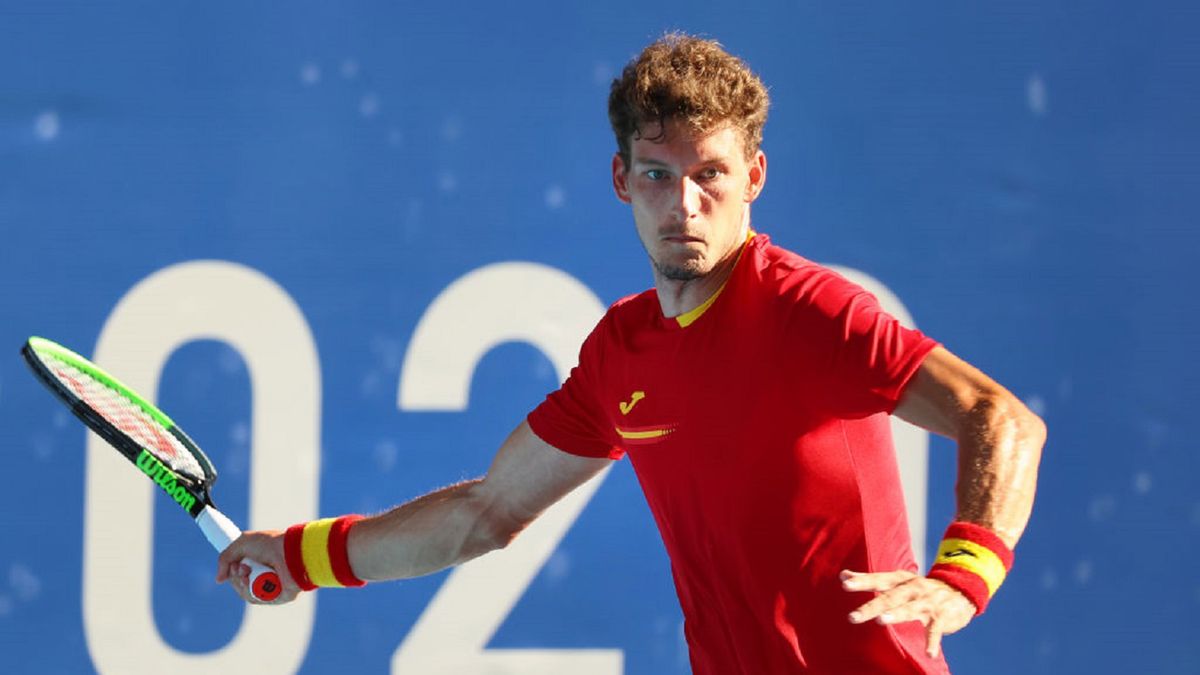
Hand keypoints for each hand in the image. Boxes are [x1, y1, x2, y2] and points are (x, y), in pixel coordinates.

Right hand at [216, 530, 301, 604]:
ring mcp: (273, 587)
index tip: (235, 565)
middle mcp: (266, 575)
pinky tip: (254, 581)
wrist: (290, 550)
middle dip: (237, 577)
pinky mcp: (280, 596)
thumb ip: (225, 558)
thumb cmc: (270, 543)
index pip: (240, 574)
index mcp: (260, 563)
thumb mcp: (242, 543)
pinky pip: (259, 599)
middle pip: (241, 585)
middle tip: (243, 567)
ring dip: (243, 584)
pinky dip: (253, 591)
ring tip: (248, 571)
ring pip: (248, 594)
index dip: (233, 572)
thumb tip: (219, 580)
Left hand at [841, 569, 975, 657]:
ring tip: (881, 621)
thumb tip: (843, 575)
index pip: (879, 579)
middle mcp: (913, 589)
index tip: (845, 583)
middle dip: (871, 606)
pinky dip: (932, 642)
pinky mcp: (941, 617)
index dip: (863, 581)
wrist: (959, 590)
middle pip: (890, 597)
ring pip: (910, 609)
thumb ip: (872, 580)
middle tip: (853, 616)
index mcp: (900, 580)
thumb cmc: (919, 588)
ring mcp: (927, 603)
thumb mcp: (897, 580)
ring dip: (896, 615)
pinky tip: (929, 654)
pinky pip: (936, 631)